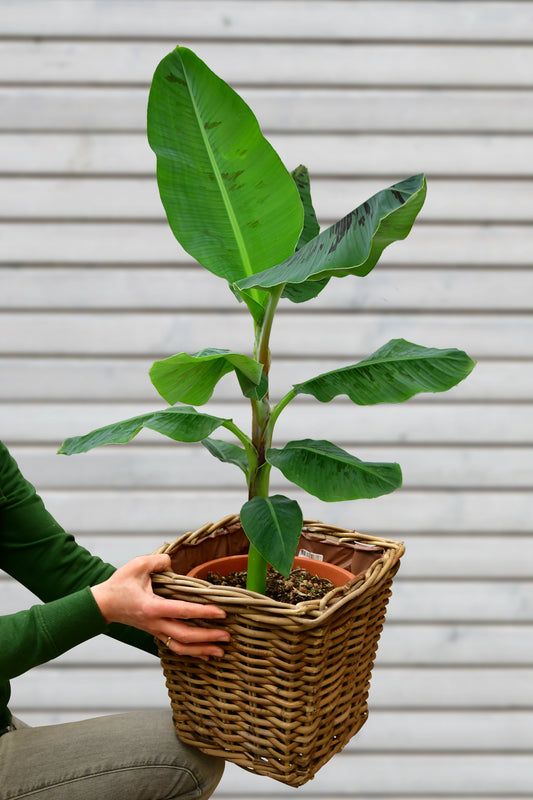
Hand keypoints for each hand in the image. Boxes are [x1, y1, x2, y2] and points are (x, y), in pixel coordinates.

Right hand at [91, 554, 229, 659]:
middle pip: (185, 636)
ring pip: (180, 648)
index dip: (204, 612)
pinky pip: (175, 647)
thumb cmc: (119, 584)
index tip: (221, 612)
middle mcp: (155, 623)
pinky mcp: (155, 633)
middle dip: (208, 637)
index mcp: (152, 607)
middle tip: (228, 636)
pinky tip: (205, 654)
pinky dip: (191, 652)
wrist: (103, 605)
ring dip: (202, 650)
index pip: (183, 611)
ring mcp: (155, 631)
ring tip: (220, 651)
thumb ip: (158, 561)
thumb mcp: (138, 565)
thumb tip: (173, 562)